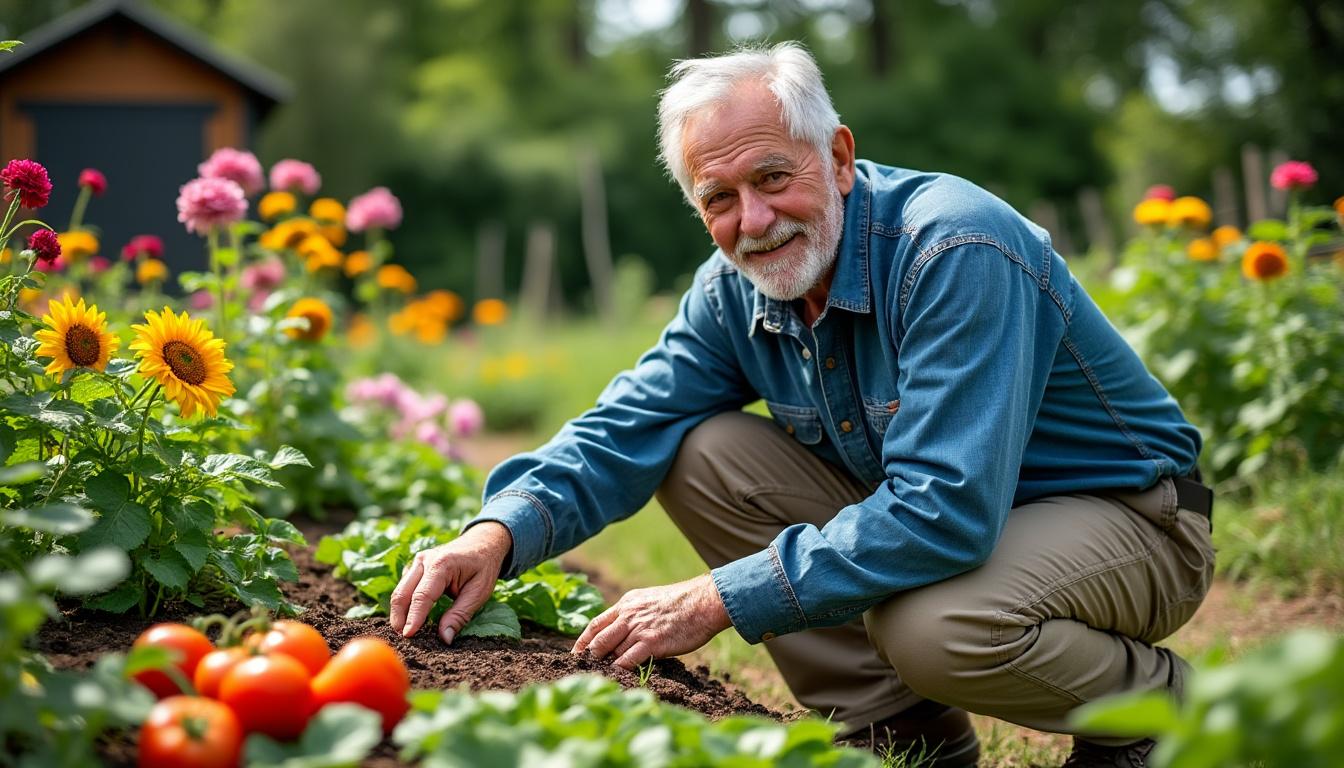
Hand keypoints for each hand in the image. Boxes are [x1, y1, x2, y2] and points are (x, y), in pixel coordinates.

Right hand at [389, 522, 511, 643]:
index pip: (422, 596)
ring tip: (405, 633)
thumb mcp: (479, 593)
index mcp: (441, 564)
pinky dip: (404, 603)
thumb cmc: (483, 567)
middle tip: (404, 640)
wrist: (484, 542)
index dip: (414, 618)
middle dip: (399, 618)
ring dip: (400, 612)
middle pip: (403, 593)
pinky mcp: (416, 566)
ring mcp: (418, 561)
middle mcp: (424, 560)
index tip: (408, 636)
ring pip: (400, 590)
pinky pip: (404, 587)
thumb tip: (444, 638)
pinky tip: (409, 618)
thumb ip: (460, 615)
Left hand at [571, 574, 732, 669]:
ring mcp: (638, 628)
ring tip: (596, 677)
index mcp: (627, 603)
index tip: (575, 653)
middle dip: (588, 656)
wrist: (704, 601)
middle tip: (581, 670)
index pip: (596, 623)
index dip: (583, 640)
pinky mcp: (651, 642)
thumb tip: (627, 631)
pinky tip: (615, 678)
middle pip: (598, 638)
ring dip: (603, 665)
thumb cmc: (684, 604)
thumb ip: (636, 614)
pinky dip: (619, 671)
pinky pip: (627, 660)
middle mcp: (628, 614)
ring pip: (610, 650)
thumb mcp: (652, 600)